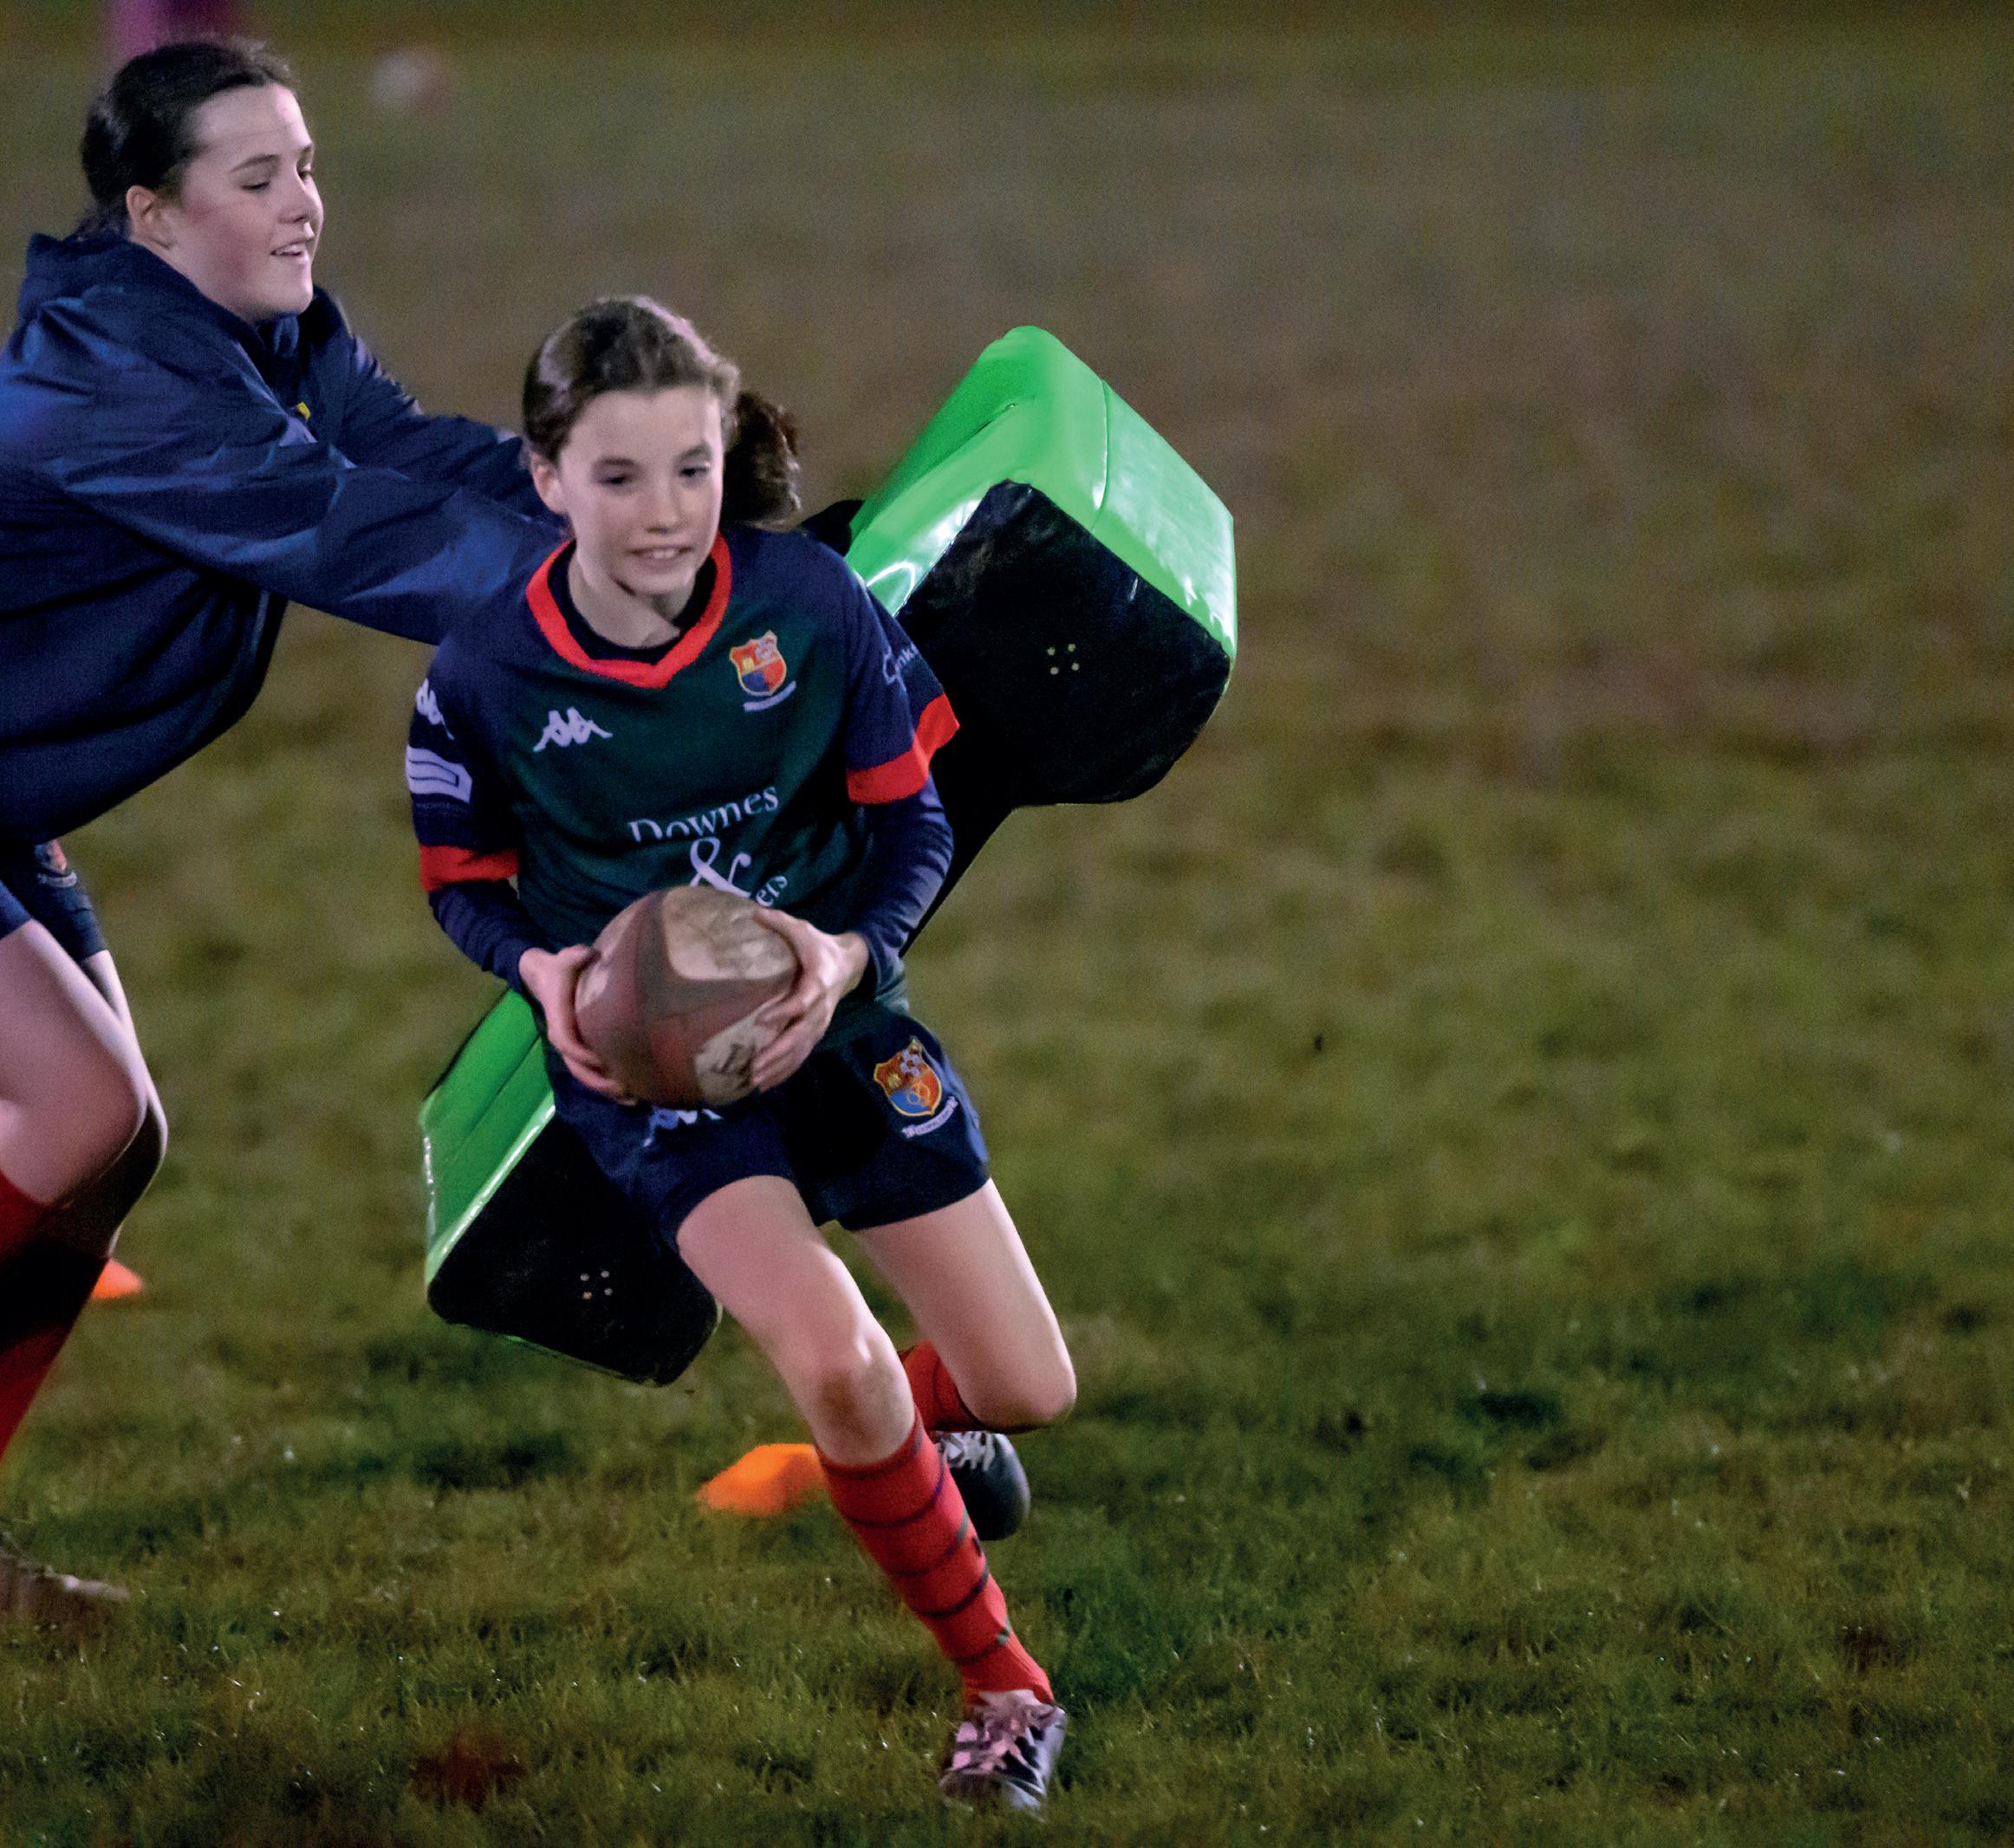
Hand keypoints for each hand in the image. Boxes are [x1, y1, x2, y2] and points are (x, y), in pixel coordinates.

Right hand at [518, 944, 632, 1100]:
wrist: (543, 976)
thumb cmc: (560, 968)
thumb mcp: (566, 958)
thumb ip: (576, 957)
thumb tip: (589, 954)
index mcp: (558, 1018)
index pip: (568, 1042)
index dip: (583, 1054)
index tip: (604, 1062)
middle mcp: (562, 1037)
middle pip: (577, 1068)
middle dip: (599, 1082)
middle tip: (625, 1090)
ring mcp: (570, 1046)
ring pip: (584, 1075)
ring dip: (606, 1089)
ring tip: (632, 1099)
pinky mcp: (579, 1048)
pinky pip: (590, 1071)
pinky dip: (606, 1083)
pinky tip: (628, 1092)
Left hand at [746, 911, 868, 1091]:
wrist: (851, 964)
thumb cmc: (821, 947)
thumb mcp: (803, 930)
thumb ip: (779, 922)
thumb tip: (753, 912)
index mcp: (817, 982)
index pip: (801, 1001)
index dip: (784, 1012)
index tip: (762, 1021)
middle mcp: (820, 1008)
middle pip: (800, 1036)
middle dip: (776, 1054)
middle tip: (753, 1067)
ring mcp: (820, 1023)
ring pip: (800, 1051)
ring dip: (778, 1068)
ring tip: (756, 1081)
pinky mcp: (817, 1032)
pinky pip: (802, 1056)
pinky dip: (785, 1071)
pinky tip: (767, 1083)